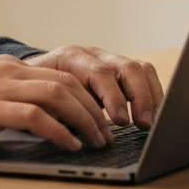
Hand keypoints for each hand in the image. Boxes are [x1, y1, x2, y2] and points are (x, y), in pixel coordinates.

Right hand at [0, 54, 115, 151]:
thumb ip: (11, 98)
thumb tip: (46, 120)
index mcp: (7, 67)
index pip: (60, 75)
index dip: (87, 97)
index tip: (101, 119)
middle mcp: (6, 70)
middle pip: (65, 82)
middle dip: (93, 109)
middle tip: (107, 133)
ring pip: (56, 94)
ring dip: (83, 119)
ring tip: (94, 140)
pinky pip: (33, 116)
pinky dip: (58, 130)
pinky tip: (67, 144)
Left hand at [24, 45, 163, 129]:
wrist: (34, 73)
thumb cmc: (39, 89)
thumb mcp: (42, 97)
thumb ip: (58, 109)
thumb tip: (75, 132)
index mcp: (72, 58)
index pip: (100, 73)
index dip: (114, 97)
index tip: (121, 121)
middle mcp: (94, 55)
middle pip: (127, 67)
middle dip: (140, 97)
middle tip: (144, 124)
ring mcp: (109, 60)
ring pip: (140, 69)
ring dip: (151, 96)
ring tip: (153, 123)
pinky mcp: (120, 70)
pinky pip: (144, 75)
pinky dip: (153, 94)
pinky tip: (154, 116)